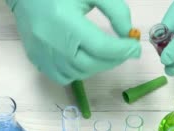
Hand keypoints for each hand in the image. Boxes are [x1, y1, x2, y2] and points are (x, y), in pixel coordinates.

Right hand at [6, 0, 140, 84]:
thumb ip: (116, 10)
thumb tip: (128, 34)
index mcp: (66, 23)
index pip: (102, 47)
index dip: (123, 50)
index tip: (135, 46)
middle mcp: (53, 44)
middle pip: (92, 64)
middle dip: (114, 59)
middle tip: (124, 50)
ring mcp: (43, 55)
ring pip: (80, 73)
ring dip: (98, 65)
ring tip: (105, 51)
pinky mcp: (37, 61)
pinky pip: (64, 77)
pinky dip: (80, 71)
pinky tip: (85, 58)